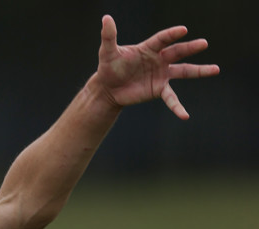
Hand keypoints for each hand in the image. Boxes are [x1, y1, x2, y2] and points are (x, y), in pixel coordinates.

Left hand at [96, 14, 219, 118]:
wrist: (109, 88)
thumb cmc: (109, 67)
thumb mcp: (107, 52)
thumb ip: (109, 36)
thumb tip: (106, 18)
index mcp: (149, 47)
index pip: (162, 39)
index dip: (172, 34)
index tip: (183, 30)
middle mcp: (159, 59)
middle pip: (177, 52)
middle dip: (190, 48)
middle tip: (204, 43)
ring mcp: (161, 74)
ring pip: (184, 72)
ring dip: (199, 71)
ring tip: (216, 69)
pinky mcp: (159, 89)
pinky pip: (171, 98)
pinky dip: (177, 107)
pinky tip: (185, 116)